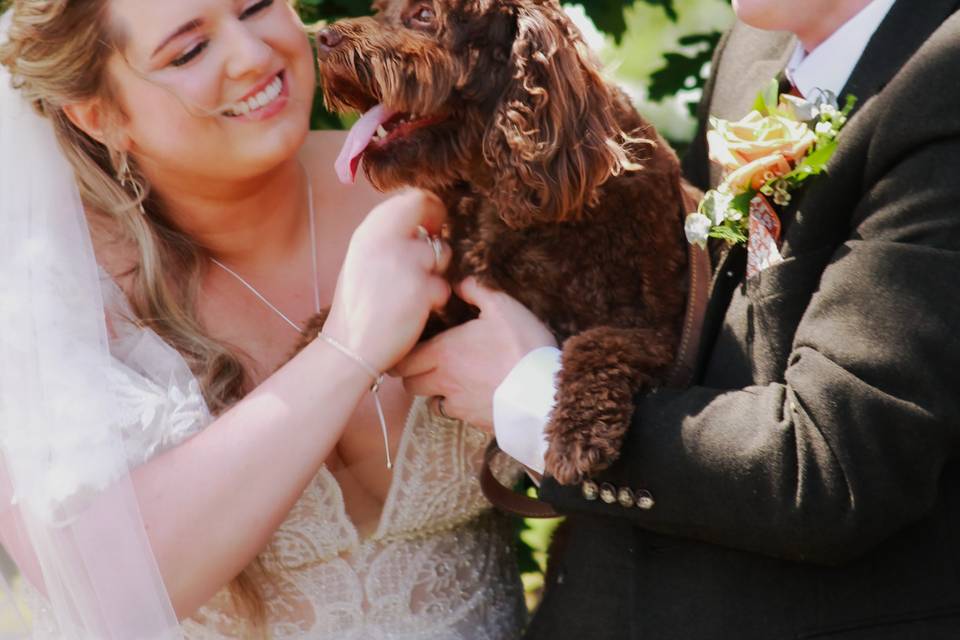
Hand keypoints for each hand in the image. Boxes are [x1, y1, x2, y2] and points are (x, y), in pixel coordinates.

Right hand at [325, 189, 451, 371]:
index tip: (430, 225)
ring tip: (416, 290)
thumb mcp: (362, 260)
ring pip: (442, 251)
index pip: (410, 198)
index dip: (427, 208)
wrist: (350, 347)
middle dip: (438, 228)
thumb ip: (387, 239)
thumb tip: (421, 225)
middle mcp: (385, 239)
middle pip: (428, 210)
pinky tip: (416, 311)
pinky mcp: (422, 287)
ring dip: (437, 270)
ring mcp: (405, 261)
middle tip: (433, 251)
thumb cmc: (358, 308)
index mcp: (368, 232)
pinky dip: (436, 299)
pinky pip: (444, 285)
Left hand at [395, 277, 556, 430]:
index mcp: (443, 351)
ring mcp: (456, 402)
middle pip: (409, 383)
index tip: (409, 348)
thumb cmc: (522, 346)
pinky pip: (452, 412)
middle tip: (422, 363)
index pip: (403, 359)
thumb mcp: (503, 307)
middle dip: (411, 374)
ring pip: (428, 400)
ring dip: (431, 391)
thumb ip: (476, 291)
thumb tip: (459, 283)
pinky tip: (466, 394)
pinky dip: (453, 405)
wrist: (543, 391)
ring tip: (445, 379)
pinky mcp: (472, 419)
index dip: (402, 354)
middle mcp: (443, 379)